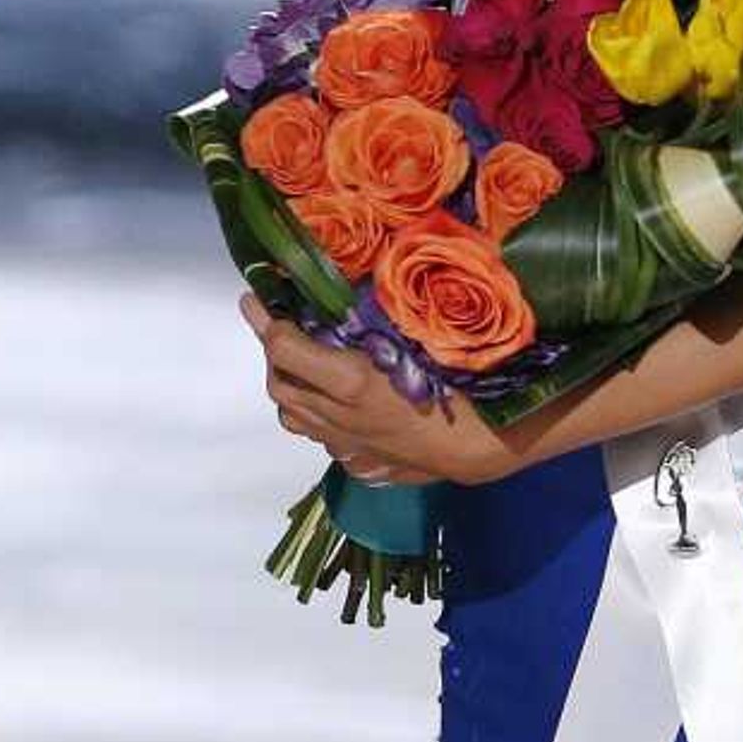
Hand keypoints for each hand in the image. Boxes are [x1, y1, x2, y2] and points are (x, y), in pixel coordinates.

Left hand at [241, 293, 519, 486]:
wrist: (489, 442)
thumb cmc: (462, 378)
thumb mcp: (420, 335)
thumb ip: (380, 311)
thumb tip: (348, 279)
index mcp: (353, 381)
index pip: (285, 349)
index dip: (264, 321)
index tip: (253, 299)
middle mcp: (342, 416)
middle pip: (281, 386)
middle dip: (270, 353)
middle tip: (273, 325)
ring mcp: (350, 444)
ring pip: (295, 418)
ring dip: (288, 389)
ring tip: (295, 363)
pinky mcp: (363, 461)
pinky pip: (322, 438)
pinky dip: (315, 417)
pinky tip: (331, 401)